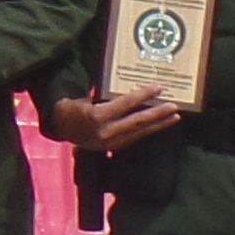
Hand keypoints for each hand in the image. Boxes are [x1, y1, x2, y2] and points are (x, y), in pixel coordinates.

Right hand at [47, 84, 179, 152]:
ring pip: (139, 133)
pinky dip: (147, 130)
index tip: (158, 87)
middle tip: (174, 106)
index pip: (125, 105)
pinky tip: (158, 125)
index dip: (143, 95)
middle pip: (137, 122)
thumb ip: (108, 96)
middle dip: (158, 114)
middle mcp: (105, 133)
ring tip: (174, 117)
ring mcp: (109, 143)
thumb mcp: (87, 97)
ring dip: (158, 124)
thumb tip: (132, 90)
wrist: (60, 127)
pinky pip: (134, 138)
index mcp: (96, 117)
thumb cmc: (72, 107)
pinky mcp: (112, 148)